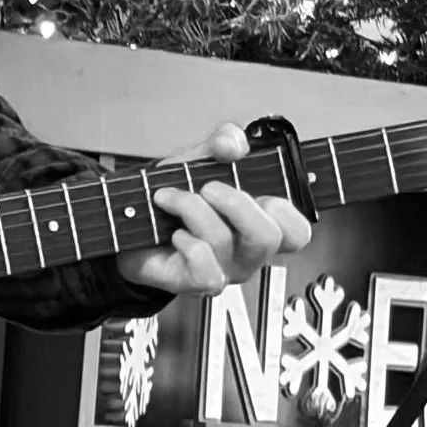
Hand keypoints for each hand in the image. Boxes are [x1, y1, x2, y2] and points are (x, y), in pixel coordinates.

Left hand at [120, 120, 309, 298]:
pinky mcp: (195, 282)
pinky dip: (188, 243)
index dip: (286, 210)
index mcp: (259, 224)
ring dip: (193, 209)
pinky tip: (174, 233)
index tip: (259, 189)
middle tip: (208, 187)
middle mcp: (247, 252)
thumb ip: (221, 143)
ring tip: (171, 197)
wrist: (129, 224)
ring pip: (226, 242)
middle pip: (268, 237)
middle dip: (235, 202)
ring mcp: (224, 270)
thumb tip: (236, 143)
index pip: (297, 232)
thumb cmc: (172, 200)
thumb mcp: (197, 161)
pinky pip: (206, 269)